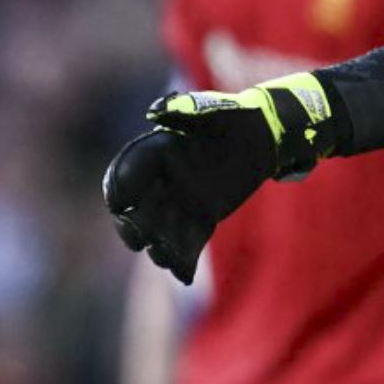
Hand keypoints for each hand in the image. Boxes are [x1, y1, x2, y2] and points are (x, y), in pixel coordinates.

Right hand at [102, 74, 334, 283]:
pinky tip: (184, 274)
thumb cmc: (236, 116)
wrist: (264, 135)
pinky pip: (188, 242)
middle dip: (134, 225)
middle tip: (140, 236)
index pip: (127, 173)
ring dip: (160, 247)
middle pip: (137, 210)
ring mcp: (180, 202)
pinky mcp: (201, 218)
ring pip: (161, 231)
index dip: (120, 189)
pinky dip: (184, 259)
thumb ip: (184, 109)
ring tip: (164, 256)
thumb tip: (155, 110)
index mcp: (156, 153)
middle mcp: (162, 181)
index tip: (121, 204)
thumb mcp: (212, 109)